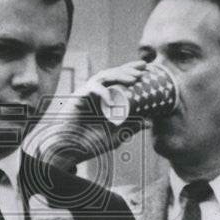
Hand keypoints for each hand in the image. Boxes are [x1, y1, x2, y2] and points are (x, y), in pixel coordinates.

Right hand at [25, 60, 146, 171]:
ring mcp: (86, 94)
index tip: (148, 69)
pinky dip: (103, 93)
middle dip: (128, 69)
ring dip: (119, 75)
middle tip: (144, 68)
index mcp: (104, 99)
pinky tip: (112, 100)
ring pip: (103, 76)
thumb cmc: (88, 144)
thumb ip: (131, 128)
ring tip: (134, 79)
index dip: (132, 72)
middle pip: (112, 74)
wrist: (69, 151)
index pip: (118, 80)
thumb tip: (150, 123)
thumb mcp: (115, 136)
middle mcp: (95, 93)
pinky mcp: (77, 98)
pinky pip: (91, 89)